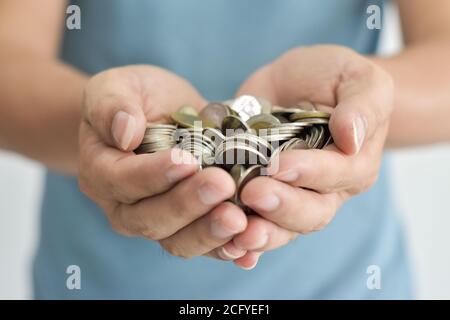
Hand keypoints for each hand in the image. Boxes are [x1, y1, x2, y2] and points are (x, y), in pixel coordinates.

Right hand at [78, 66, 250, 264]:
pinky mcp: (186, 227)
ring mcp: (156, 222)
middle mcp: (124, 207)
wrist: (159, 116)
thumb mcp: (117, 86)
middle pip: (150, 219)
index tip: (186, 160)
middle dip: (187, 205)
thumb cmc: (137, 99)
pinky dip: (225, 249)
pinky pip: (203, 246)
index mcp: (102, 171)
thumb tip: (125, 132)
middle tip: (222, 185)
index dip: (153, 175)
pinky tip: (248, 246)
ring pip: (177, 241)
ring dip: (208, 233)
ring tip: (238, 218)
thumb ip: (113, 104)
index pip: (122, 181)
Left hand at [220, 45, 393, 268]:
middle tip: (252, 194)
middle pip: (310, 212)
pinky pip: (257, 225)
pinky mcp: (263, 197)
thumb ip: (362, 105)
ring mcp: (293, 197)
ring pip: (283, 227)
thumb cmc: (332, 78)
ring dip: (261, 234)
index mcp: (354, 163)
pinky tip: (230, 249)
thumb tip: (352, 136)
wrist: (296, 83)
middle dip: (281, 207)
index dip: (308, 172)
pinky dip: (245, 243)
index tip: (278, 165)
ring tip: (239, 234)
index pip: (337, 175)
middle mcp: (327, 189)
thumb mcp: (358, 79)